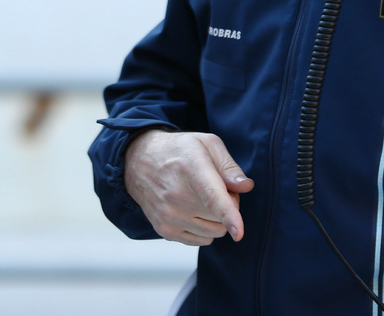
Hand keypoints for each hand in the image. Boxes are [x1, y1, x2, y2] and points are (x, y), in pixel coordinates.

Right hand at [123, 129, 253, 245]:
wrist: (138, 162)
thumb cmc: (178, 151)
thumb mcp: (206, 144)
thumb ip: (229, 166)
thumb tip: (246, 186)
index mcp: (190, 167)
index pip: (212, 195)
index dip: (228, 214)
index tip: (238, 232)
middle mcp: (176, 194)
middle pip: (222, 215)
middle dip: (228, 202)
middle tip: (215, 186)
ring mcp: (168, 215)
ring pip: (215, 231)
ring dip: (217, 218)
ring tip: (201, 197)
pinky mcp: (165, 230)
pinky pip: (202, 240)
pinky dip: (205, 228)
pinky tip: (192, 210)